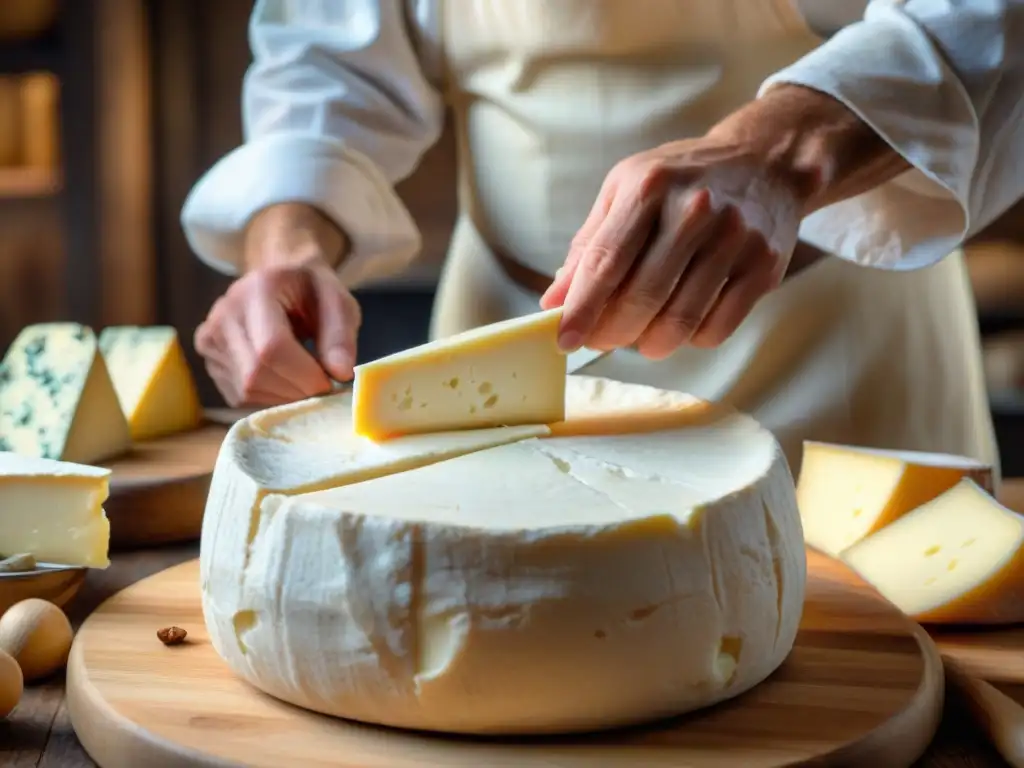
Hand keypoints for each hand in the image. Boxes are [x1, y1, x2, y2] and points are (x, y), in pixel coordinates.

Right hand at [195, 255, 359, 407]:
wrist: (279, 281)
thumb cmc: (311, 291)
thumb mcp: (338, 301)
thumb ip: (340, 334)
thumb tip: (340, 373)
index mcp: (257, 290)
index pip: (271, 348)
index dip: (304, 375)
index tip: (331, 383)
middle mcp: (223, 314)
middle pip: (255, 374)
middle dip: (296, 391)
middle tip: (322, 387)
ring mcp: (210, 339)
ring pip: (246, 390)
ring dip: (284, 396)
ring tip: (304, 378)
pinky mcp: (210, 362)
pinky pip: (239, 396)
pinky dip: (269, 397)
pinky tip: (284, 378)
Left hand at [540, 84, 909, 358]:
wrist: (767, 161)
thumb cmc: (682, 179)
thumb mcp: (626, 190)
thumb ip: (589, 245)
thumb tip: (554, 302)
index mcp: (648, 187)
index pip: (605, 263)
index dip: (581, 309)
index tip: (564, 340)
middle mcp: (693, 210)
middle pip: (641, 298)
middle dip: (612, 333)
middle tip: (601, 340)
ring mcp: (733, 239)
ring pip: (680, 321)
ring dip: (650, 343)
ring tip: (641, 337)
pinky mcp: (763, 267)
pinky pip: (717, 328)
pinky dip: (690, 340)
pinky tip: (681, 324)